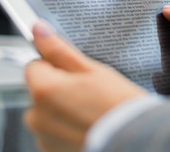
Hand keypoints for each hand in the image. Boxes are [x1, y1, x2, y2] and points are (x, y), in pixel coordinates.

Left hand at [24, 21, 147, 151]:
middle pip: (40, 91)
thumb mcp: (91, 69)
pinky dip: (67, 127)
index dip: (57, 65)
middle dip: (59, 88)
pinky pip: (54, 131)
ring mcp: (43, 137)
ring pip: (47, 113)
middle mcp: (36, 116)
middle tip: (89, 91)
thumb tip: (38, 29)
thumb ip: (59, 50)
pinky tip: (88, 125)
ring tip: (91, 110)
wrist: (134, 138)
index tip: (77, 72)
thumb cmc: (116, 104)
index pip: (35, 66)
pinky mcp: (52, 151)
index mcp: (43, 90)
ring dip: (63, 109)